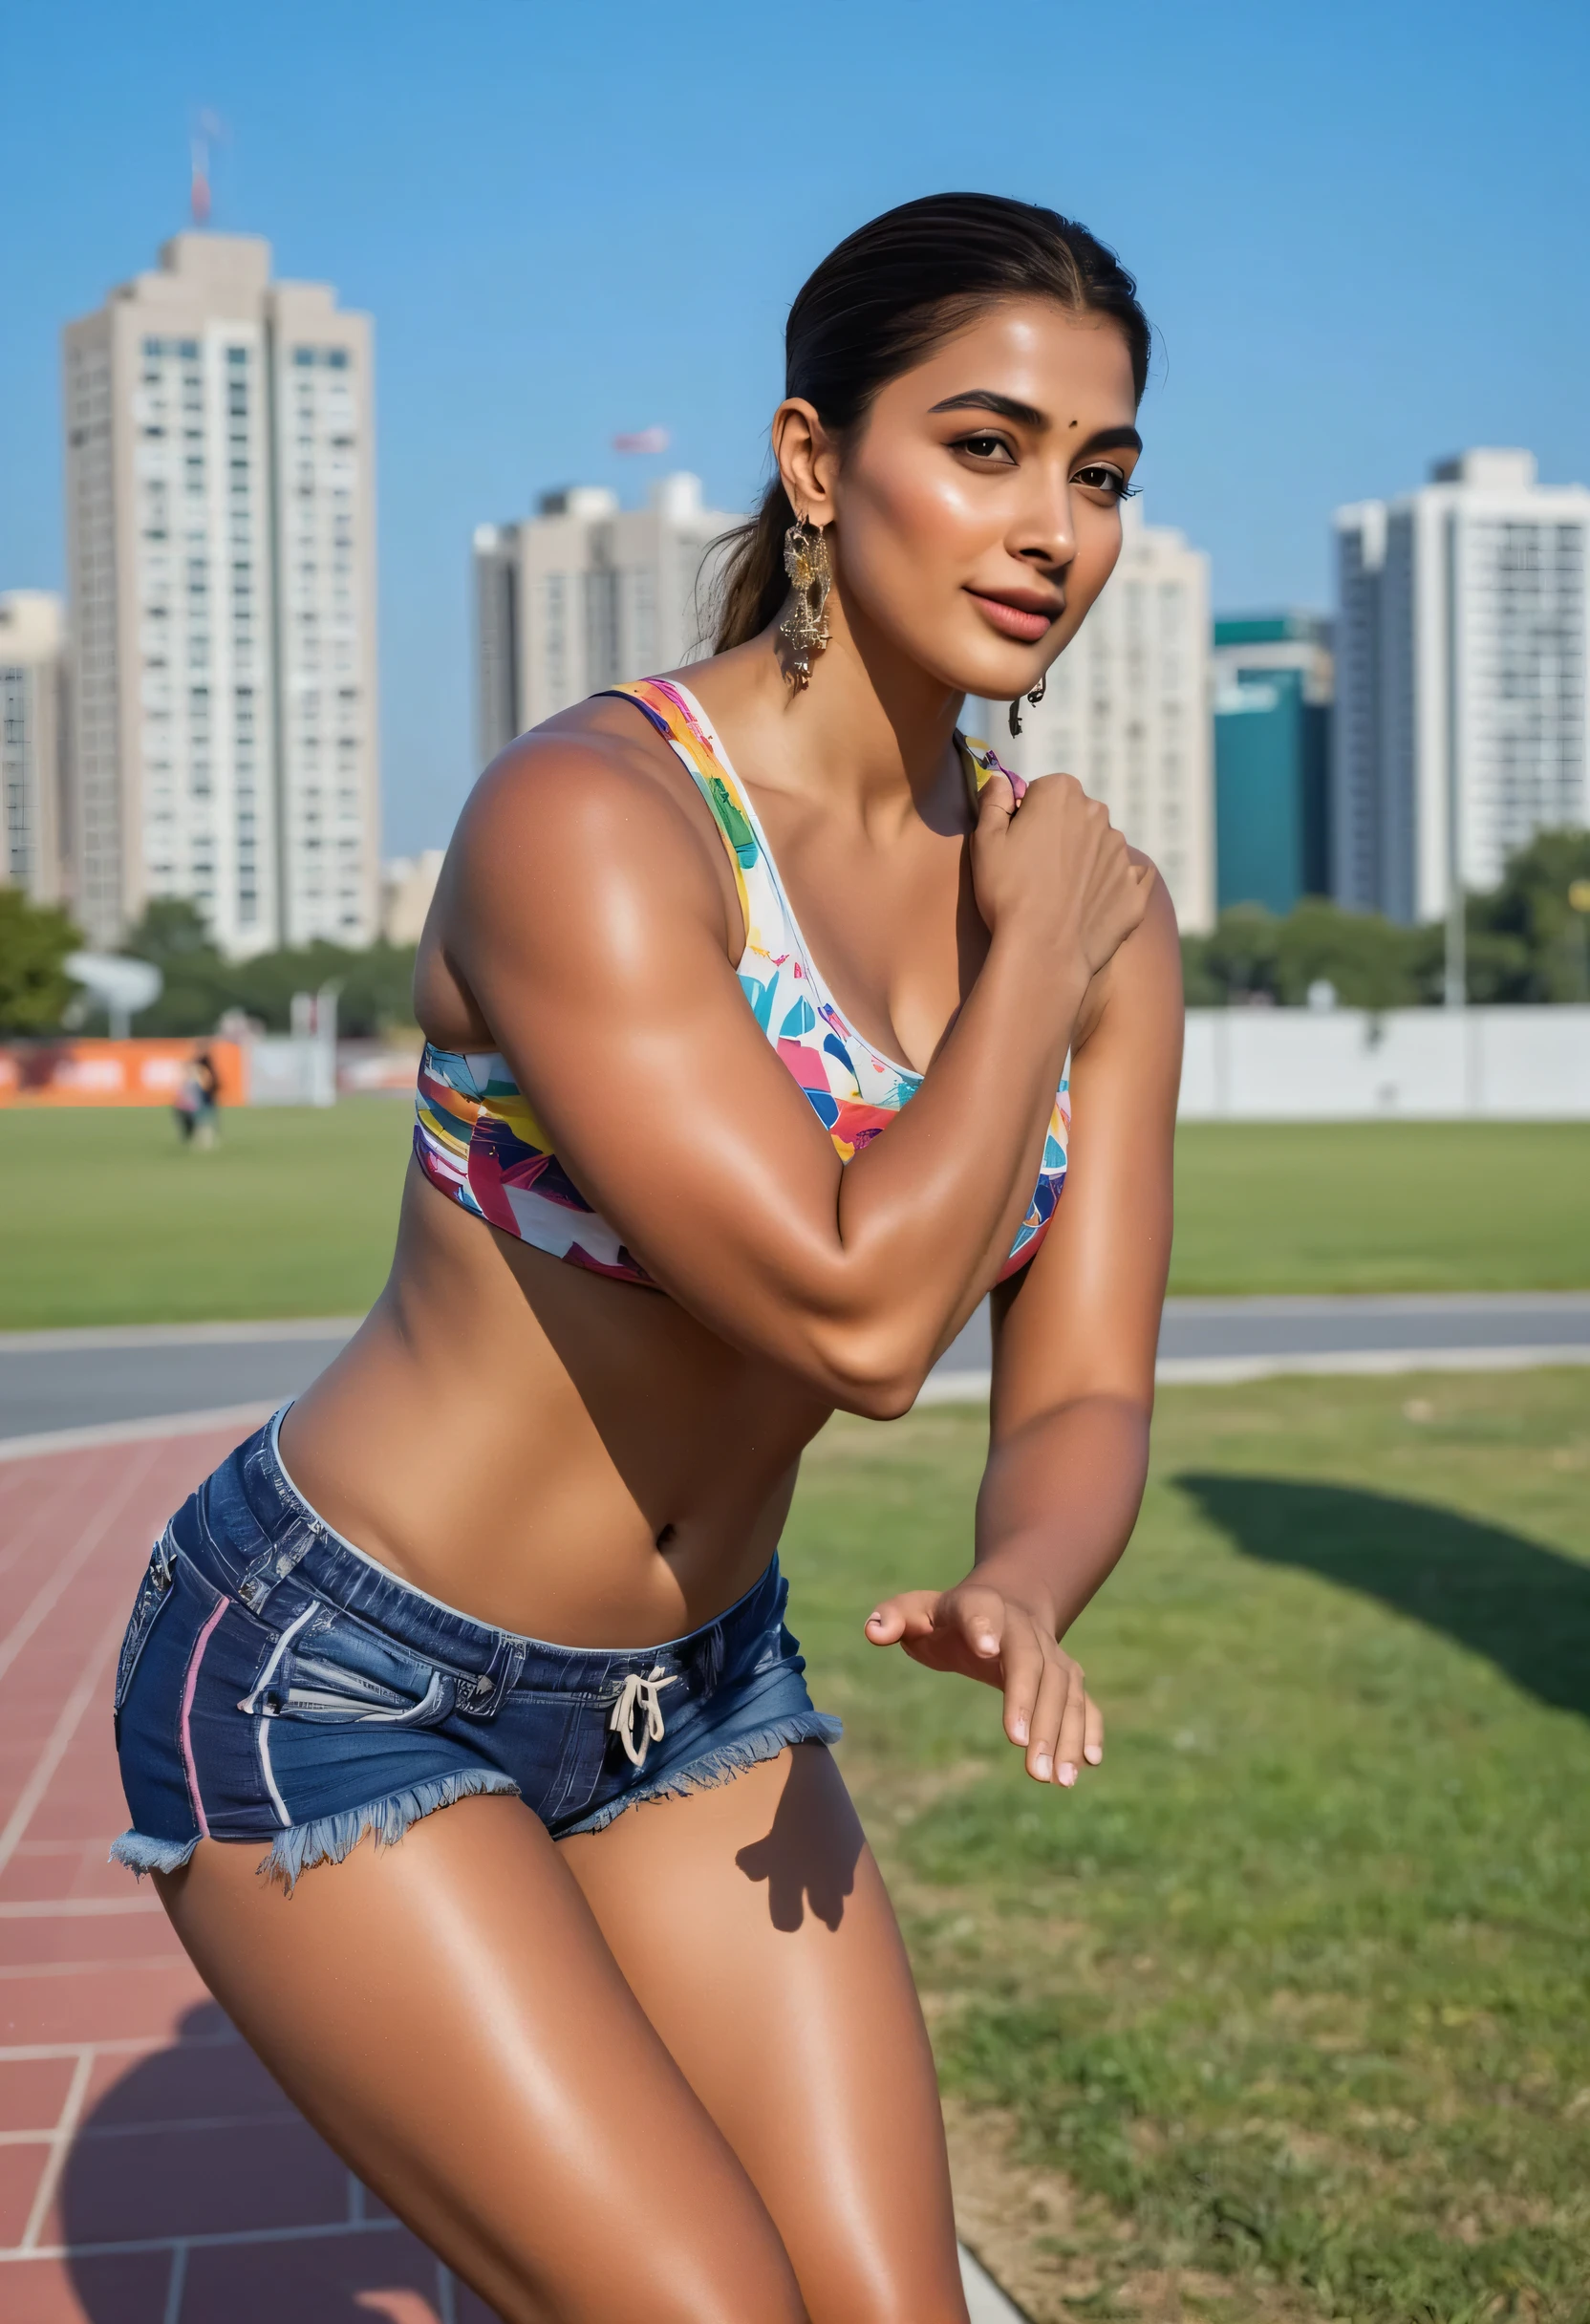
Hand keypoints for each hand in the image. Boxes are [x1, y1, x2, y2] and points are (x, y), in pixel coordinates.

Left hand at [864, 1580, 1102, 1788]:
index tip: (986, 1651)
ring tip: (1056, 1778)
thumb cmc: (950, 1617)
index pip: (983, 1611)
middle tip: (1025, 1752)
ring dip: (1063, 1732)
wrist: (1009, 1601)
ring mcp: (1051, 1653)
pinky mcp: (1067, 1676)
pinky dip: (1088, 1729)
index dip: (985, 1627)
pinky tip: (1088, 1763)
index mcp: (981, 1606)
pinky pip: (1084, 1702)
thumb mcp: (918, 1610)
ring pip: (1064, 1689)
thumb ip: (895, 1617)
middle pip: (1032, 1662)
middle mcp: (1023, 1628)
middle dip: (1031, 1705)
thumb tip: (873, 1631)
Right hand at [971, 766, 1152, 981]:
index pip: (1044, 791)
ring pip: (1100, 847)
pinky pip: (1126, 880)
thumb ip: (994, 801)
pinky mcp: (1135, 889)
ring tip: (1058, 896)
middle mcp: (1099, 814)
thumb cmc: (1007, 892)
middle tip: (1035, 872)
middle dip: (1059, 835)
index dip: (1028, 817)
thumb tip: (1001, 779)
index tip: (1017, 844)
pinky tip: (1090, 907)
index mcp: (1062, 793)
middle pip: (1076, 816)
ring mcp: (1122, 853)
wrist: (1042, 951)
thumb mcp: (985, 840)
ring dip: (1084, 862)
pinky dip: (1110, 889)